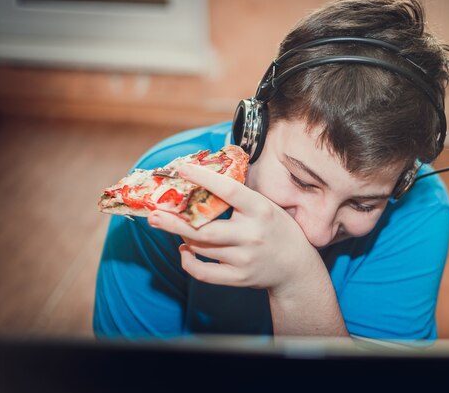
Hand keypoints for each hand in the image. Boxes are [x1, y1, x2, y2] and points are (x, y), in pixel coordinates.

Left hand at [147, 163, 319, 295]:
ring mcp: (244, 259)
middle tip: (153, 214)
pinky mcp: (238, 277)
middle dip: (174, 222)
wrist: (295, 267)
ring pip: (201, 247)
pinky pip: (203, 272)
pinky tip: (184, 249)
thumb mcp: (266, 205)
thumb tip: (205, 172)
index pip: (229, 191)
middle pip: (204, 229)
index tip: (183, 169)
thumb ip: (240, 194)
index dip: (204, 179)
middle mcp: (252, 235)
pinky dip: (188, 262)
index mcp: (260, 210)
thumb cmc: (277, 228)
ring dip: (182, 236)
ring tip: (169, 225)